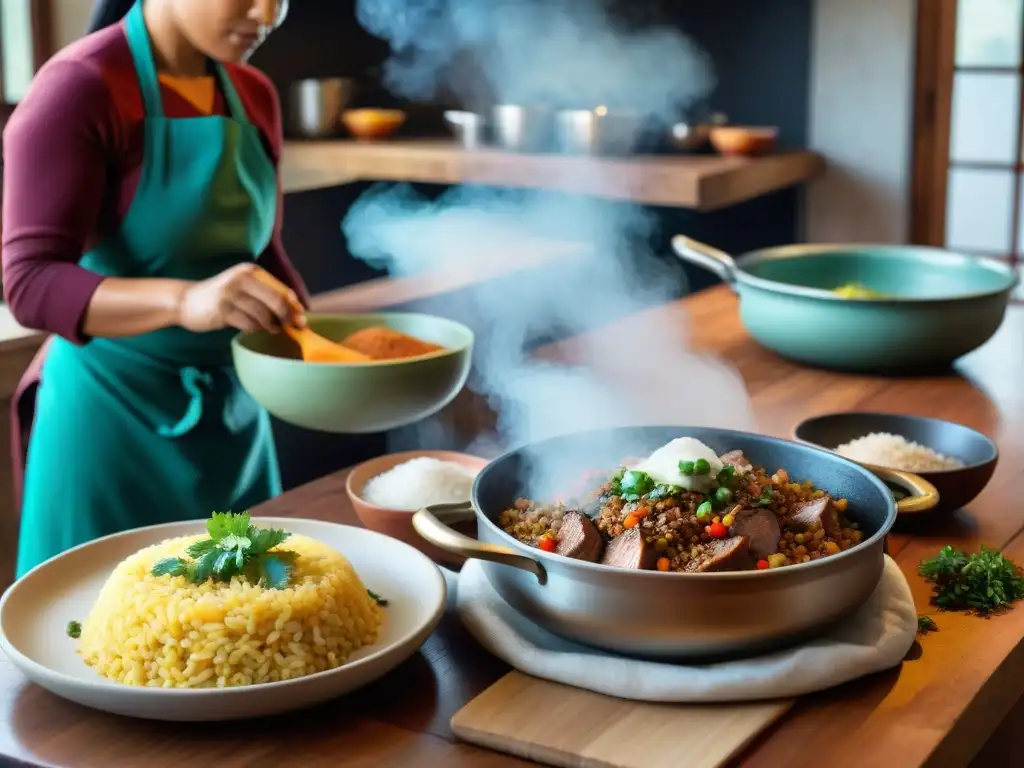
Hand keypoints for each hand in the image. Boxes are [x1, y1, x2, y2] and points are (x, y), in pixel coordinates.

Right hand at [177, 264, 305, 333]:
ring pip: (263, 314)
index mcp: (250, 271)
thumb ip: (266, 295)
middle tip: (291, 327)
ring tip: (271, 328)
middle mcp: (242, 279)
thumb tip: (296, 310)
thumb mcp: (244, 288)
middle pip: (276, 301)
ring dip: (270, 325)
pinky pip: (248, 323)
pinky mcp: (222, 310)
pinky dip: (255, 328)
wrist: (186, 301)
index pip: (281, 289)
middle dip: (287, 316)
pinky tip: (253, 328)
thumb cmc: (222, 297)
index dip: (294, 305)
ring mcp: (231, 294)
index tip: (301, 317)